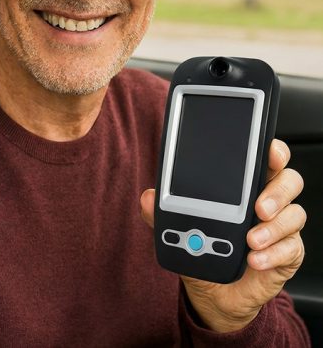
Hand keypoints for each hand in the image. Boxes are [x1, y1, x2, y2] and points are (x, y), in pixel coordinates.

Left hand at [140, 139, 305, 332]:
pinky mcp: (287, 253)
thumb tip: (148, 197)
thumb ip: (165, 210)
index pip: (266, 160)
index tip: (270, 152)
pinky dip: (273, 253)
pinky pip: (292, 247)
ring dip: (274, 226)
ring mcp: (279, 227)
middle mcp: (266, 201)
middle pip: (289, 181)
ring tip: (251, 239)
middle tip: (257, 207)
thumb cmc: (202, 248)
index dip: (273, 152)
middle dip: (276, 191)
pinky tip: (254, 258)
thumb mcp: (179, 227)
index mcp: (244, 186)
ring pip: (295, 214)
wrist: (213, 291)